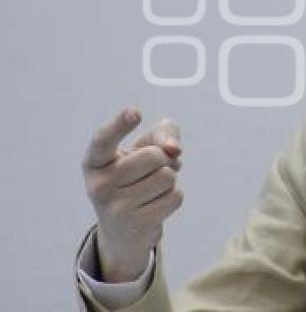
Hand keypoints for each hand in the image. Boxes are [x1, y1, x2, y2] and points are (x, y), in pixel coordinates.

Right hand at [82, 107, 183, 281]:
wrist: (125, 228)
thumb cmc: (137, 175)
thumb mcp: (147, 146)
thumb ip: (164, 132)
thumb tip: (173, 149)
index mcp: (95, 161)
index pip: (103, 140)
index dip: (119, 124)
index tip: (135, 112)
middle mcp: (98, 185)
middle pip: (154, 156)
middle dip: (164, 159)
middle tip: (152, 170)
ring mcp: (114, 208)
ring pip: (167, 177)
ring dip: (170, 179)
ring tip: (153, 187)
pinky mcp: (135, 225)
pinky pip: (175, 197)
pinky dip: (173, 197)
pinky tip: (156, 204)